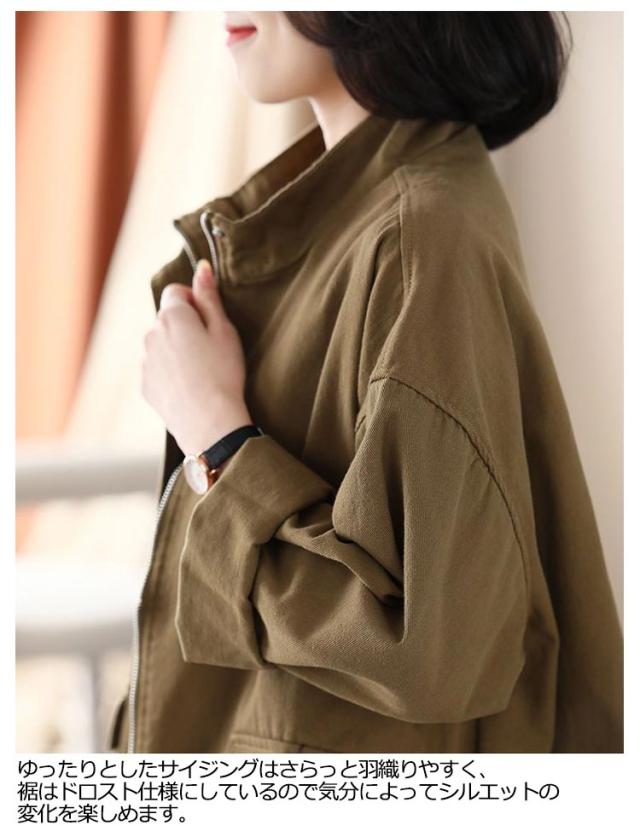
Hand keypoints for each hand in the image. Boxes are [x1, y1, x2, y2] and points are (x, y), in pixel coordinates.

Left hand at [141, 258, 252, 453]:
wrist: (210, 423)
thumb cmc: (223, 374)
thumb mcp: (224, 331)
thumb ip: (209, 297)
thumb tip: (202, 268)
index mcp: (172, 316)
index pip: (176, 292)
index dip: (195, 302)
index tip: (211, 321)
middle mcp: (151, 334)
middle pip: (167, 318)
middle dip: (185, 326)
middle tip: (211, 349)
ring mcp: (145, 361)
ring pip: (161, 344)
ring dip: (176, 349)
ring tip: (201, 371)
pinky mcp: (145, 384)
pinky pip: (157, 368)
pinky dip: (170, 371)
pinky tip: (190, 386)